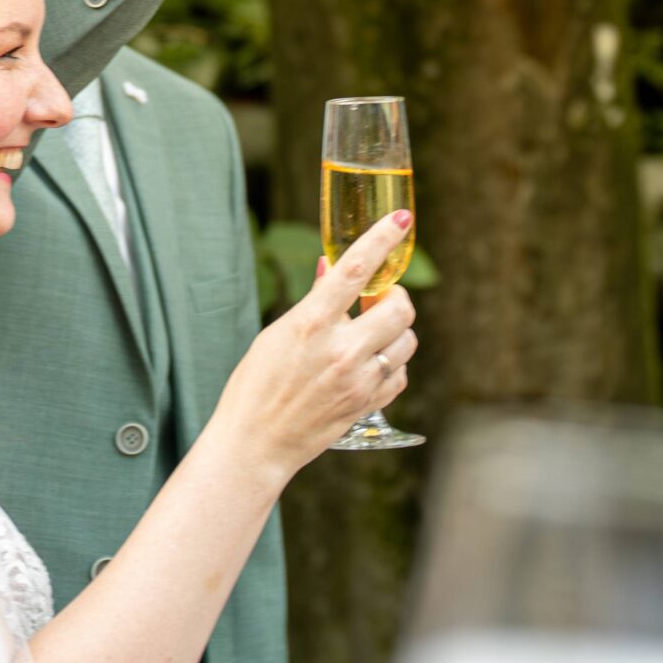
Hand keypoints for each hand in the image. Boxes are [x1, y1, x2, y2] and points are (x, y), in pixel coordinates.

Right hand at [205, 210, 417, 483]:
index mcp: (311, 323)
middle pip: (400, 308)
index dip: (381, 238)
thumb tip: (332, 268)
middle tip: (379, 299)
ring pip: (407, 341)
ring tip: (372, 333)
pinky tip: (370, 362)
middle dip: (395, 297)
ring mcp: (358, 381)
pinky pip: (400, 374)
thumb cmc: (256, 385)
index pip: (356, 269)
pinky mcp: (367, 405)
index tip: (401, 219)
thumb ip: (313, 301)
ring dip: (395, 330)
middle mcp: (341, 350)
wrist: (255, 443)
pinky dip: (391, 363)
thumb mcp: (277, 333)